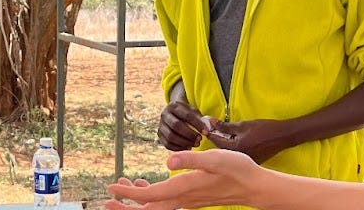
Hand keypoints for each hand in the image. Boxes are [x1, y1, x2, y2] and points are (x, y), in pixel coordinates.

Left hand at [106, 150, 265, 209]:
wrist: (255, 187)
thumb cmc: (237, 170)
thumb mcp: (215, 158)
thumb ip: (191, 159)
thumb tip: (168, 162)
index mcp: (184, 188)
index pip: (150, 194)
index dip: (130, 193)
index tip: (112, 188)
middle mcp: (183, 198)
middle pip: (149, 208)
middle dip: (127, 206)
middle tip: (108, 200)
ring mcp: (188, 201)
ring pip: (157, 206)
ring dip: (139, 200)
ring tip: (123, 188)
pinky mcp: (192, 199)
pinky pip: (166, 202)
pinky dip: (152, 195)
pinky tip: (148, 182)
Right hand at [157, 101, 206, 151]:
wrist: (174, 114)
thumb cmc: (188, 114)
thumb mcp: (194, 112)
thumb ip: (201, 119)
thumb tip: (209, 129)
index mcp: (174, 106)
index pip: (186, 115)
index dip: (197, 124)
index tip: (206, 132)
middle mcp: (165, 114)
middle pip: (176, 126)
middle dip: (190, 134)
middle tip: (200, 140)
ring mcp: (160, 125)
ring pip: (170, 136)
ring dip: (184, 142)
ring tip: (194, 144)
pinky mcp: (159, 135)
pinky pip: (167, 144)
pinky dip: (178, 148)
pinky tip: (188, 148)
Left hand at [208, 120, 291, 163]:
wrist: (282, 136)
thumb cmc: (263, 129)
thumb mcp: (242, 125)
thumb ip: (224, 126)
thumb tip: (210, 122)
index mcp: (235, 149)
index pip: (216, 142)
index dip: (210, 132)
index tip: (205, 126)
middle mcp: (238, 159)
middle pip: (220, 150)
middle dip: (216, 139)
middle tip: (213, 128)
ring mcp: (245, 162)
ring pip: (228, 154)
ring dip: (224, 144)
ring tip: (223, 134)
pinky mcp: (251, 162)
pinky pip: (237, 156)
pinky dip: (233, 148)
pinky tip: (235, 141)